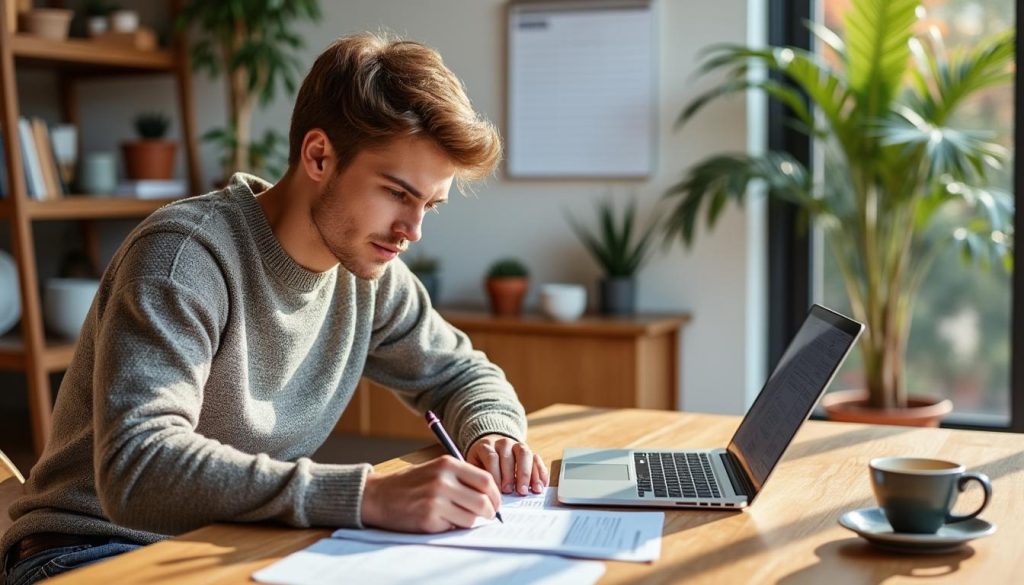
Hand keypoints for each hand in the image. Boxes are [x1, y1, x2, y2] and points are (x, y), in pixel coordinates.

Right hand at [360, 456, 499, 532]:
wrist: (378, 495)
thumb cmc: (410, 484)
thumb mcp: (436, 469)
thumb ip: (462, 477)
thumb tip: (491, 496)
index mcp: (447, 464)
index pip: (486, 480)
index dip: (496, 495)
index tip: (495, 503)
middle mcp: (443, 480)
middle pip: (483, 501)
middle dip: (490, 512)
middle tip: (487, 515)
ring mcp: (436, 500)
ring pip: (471, 518)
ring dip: (470, 521)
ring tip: (458, 516)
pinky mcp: (429, 519)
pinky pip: (454, 527)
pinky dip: (454, 526)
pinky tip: (442, 520)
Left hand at [466, 434, 549, 495]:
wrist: (490, 448)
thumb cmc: (481, 464)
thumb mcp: (475, 467)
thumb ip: (480, 478)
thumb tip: (487, 497)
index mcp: (486, 446)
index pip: (492, 458)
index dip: (496, 475)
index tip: (499, 491)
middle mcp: (503, 443)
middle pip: (510, 456)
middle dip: (513, 476)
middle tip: (516, 492)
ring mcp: (517, 445)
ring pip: (525, 454)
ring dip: (529, 474)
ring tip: (532, 490)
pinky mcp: (529, 451)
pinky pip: (537, 459)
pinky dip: (541, 472)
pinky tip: (542, 486)